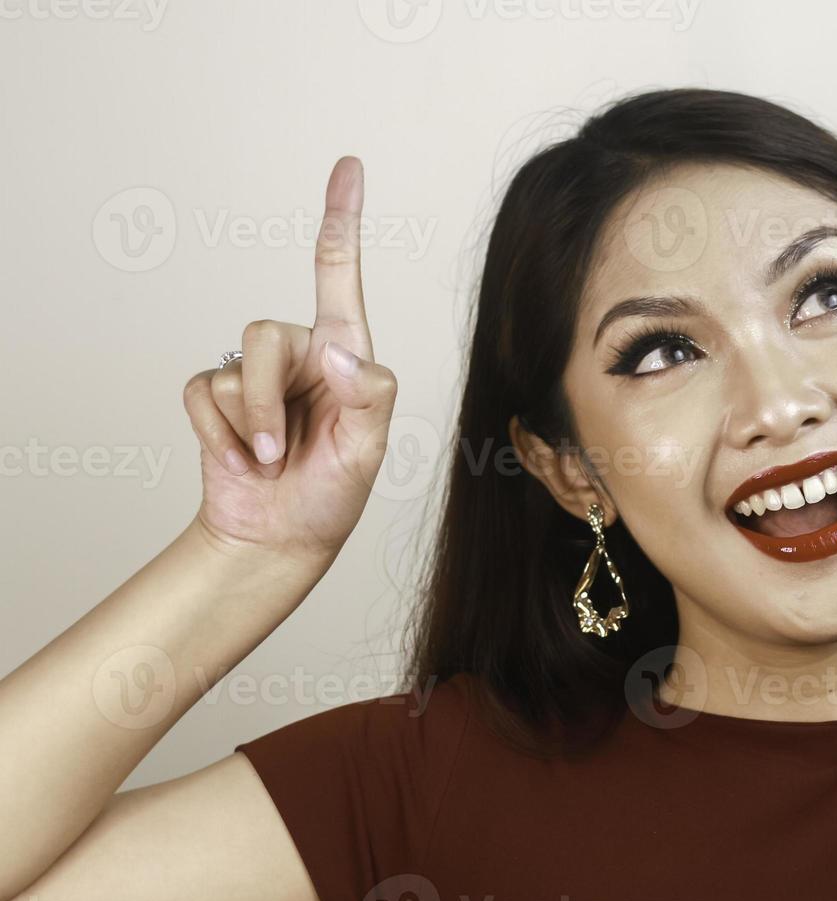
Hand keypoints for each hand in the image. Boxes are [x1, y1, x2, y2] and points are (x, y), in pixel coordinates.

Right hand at [181, 157, 398, 564]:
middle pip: (265, 332)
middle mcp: (300, 351)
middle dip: (270, 401)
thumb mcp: (370, 449)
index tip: (348, 165)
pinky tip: (242, 461)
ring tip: (271, 460)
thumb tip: (332, 353)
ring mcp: (255, 372)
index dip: (341, 218)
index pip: (339, 274)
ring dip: (252, 426)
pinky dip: (222, 438)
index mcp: (346, 352)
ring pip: (235, 369)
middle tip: (286, 452)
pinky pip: (203, 395)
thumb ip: (367, 394)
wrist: (281, 537)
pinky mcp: (216, 395)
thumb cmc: (334, 492)